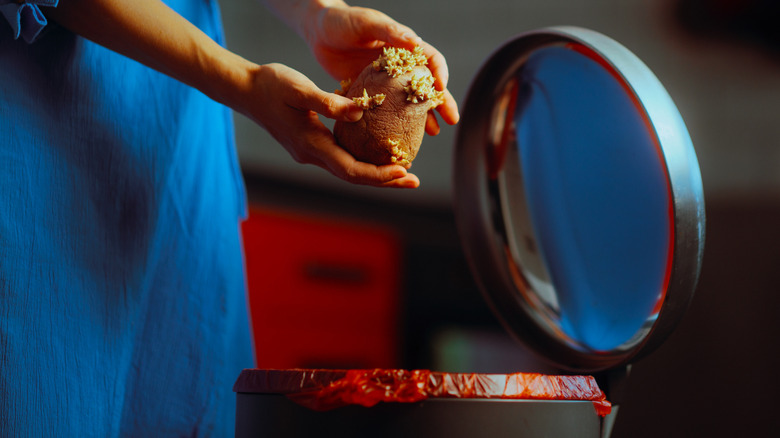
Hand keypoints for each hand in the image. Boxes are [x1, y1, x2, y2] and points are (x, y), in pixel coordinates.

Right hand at [237, 63, 420, 187]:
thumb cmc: (270, 85)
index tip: (404, 171)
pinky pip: (342, 158)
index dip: (379, 174)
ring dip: (376, 173)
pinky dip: (363, 160)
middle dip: (385, 180)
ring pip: (349, 169)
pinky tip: (378, 151)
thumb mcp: (299, 89)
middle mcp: (312, 155)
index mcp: (312, 145)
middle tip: (414, 181)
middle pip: (354, 177)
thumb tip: (359, 112)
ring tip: (403, 171)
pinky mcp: (310, 144)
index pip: (352, 170)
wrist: (244, 90)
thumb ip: (329, 102)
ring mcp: (310, 152)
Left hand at [300, 4, 459, 134]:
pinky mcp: (373, 92)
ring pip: (411, 100)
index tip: (441, 89)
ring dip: (424, 116)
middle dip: (443, 101)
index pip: (431, 59)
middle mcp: (400, 65)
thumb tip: (415, 41)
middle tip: (452, 120)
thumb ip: (389, 31)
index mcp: (404, 45)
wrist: (318, 32)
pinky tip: (401, 135)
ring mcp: (387, 81)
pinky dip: (397, 122)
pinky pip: (388, 110)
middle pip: (427, 84)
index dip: (440, 74)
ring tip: (434, 132)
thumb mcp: (366, 23)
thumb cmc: (342, 21)